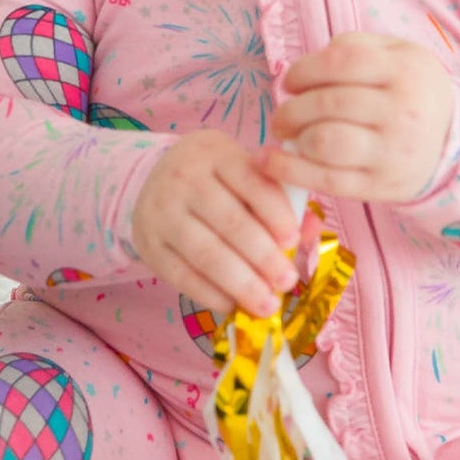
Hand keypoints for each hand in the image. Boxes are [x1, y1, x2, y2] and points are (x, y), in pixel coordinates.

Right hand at [130, 130, 300, 318]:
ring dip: (242, 284)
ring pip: (206, 254)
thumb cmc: (213, 179)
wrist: (152, 180)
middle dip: (264, 257)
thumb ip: (277, 197)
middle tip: (287, 281)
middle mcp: (184, 178)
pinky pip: (183, 276)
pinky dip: (211, 295)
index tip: (293, 241)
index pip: (252, 183)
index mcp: (215, 154)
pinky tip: (233, 305)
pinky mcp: (149, 245)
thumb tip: (310, 231)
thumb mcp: (242, 172)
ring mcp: (162, 212)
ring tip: (267, 305)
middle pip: (230, 223)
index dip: (276, 214)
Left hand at [270, 33, 454, 205]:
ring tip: (286, 134)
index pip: (341, 63)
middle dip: (291, 108)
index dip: (304, 70)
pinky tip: (271, 162)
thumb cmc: (411, 90)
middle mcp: (402, 111)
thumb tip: (309, 65)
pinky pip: (326, 181)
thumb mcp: (398, 54)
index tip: (290, 82)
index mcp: (405, 70)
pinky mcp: (381, 186)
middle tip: (282, 114)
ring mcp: (392, 152)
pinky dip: (290, 171)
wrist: (453, 142)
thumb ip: (356, 46)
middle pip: (328, 104)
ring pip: (324, 142)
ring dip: (293, 137)